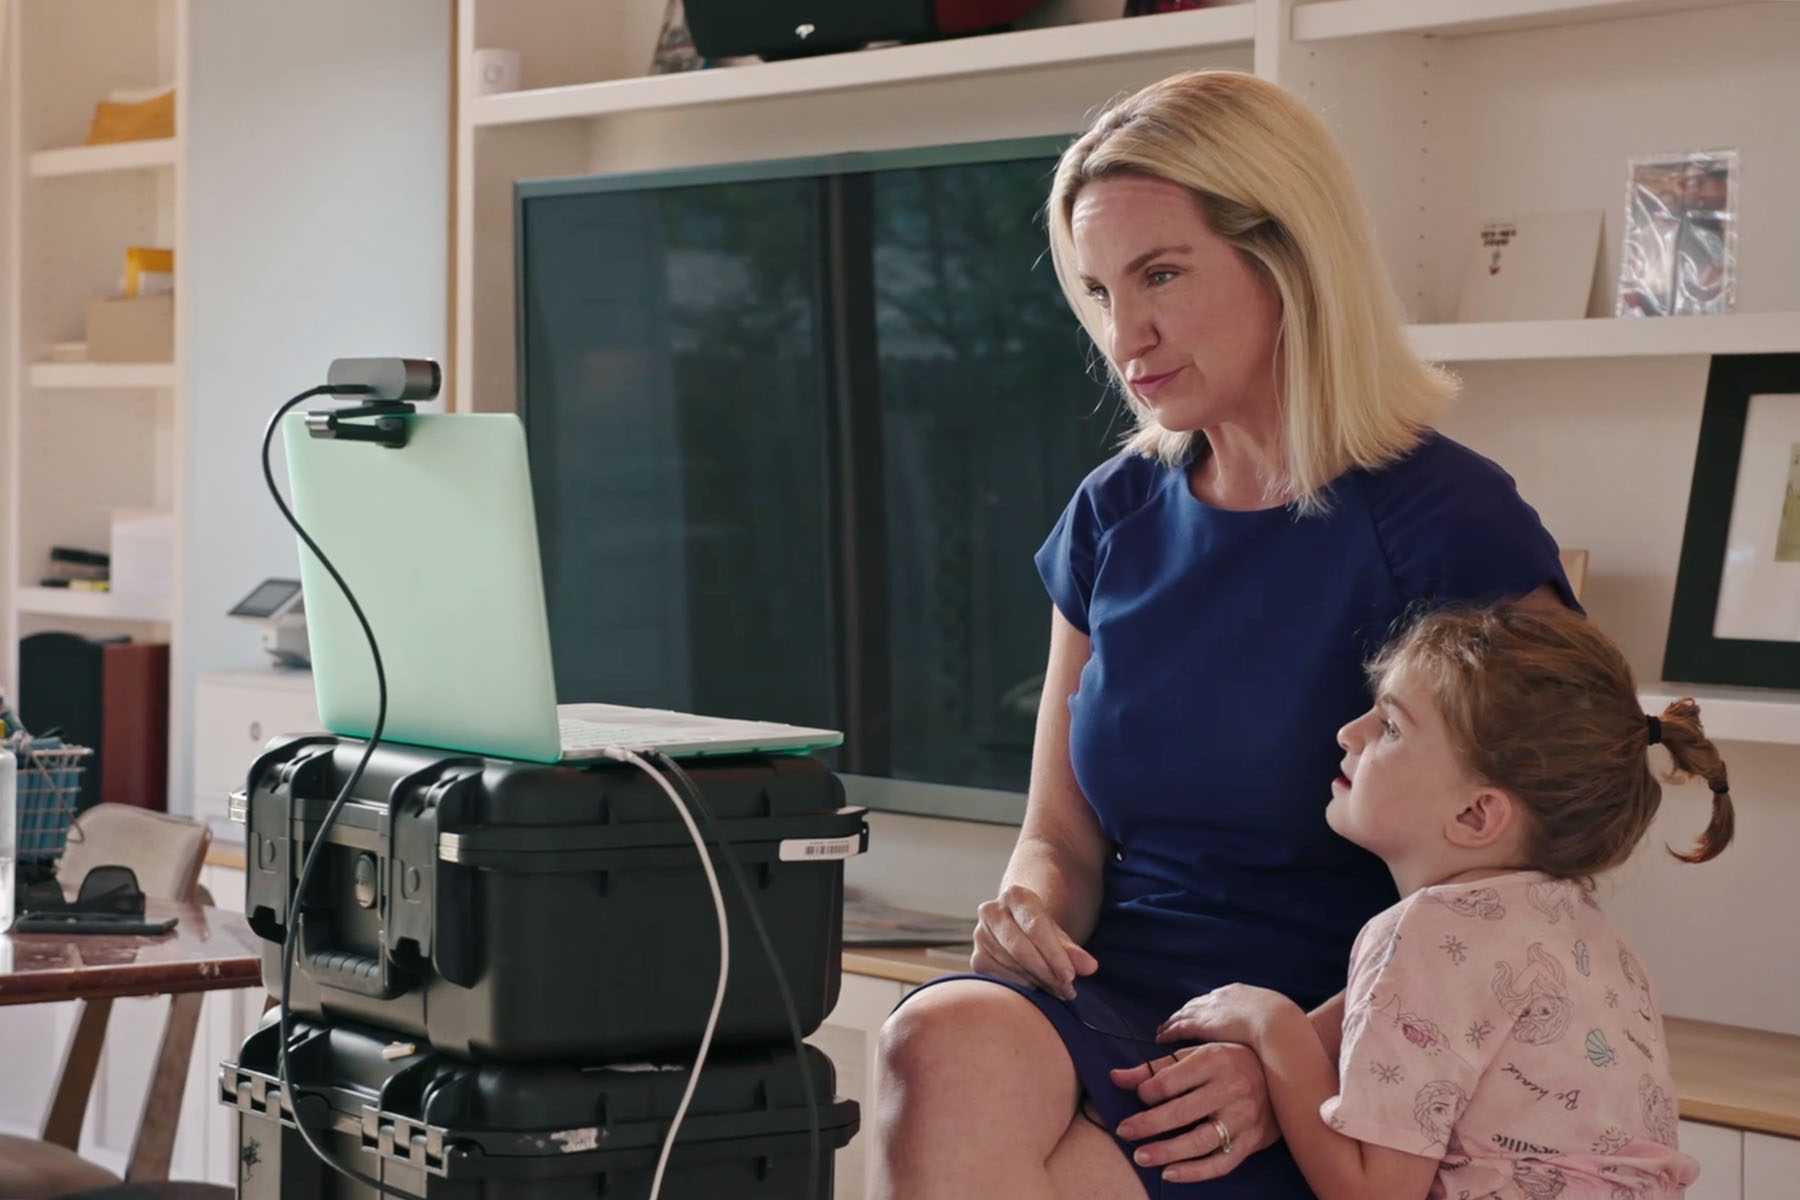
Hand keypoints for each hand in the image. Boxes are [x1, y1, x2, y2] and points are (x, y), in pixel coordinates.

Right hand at [970, 884, 1097, 1000]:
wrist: (1016, 926)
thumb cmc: (1041, 930)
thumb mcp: (1058, 934)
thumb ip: (1073, 950)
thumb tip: (1090, 967)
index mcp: (1015, 896)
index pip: (1035, 928)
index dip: (1054, 955)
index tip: (1070, 977)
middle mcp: (991, 911)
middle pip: (1021, 949)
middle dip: (1047, 973)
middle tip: (1067, 991)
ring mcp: (980, 935)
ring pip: (1011, 966)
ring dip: (1037, 983)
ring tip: (1058, 991)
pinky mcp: (977, 959)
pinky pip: (1000, 978)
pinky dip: (1021, 987)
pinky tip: (1037, 990)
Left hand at [1110, 1042, 1276, 1183]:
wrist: (1283, 1075)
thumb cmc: (1230, 1061)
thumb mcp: (1195, 1055)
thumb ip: (1155, 1067)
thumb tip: (1115, 1077)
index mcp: (1214, 1060)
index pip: (1169, 1081)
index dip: (1146, 1092)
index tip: (1138, 1096)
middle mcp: (1230, 1088)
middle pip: (1181, 1112)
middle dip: (1147, 1124)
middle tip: (1124, 1131)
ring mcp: (1243, 1117)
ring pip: (1199, 1141)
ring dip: (1167, 1152)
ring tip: (1141, 1156)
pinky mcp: (1252, 1141)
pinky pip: (1221, 1163)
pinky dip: (1195, 1172)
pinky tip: (1170, 1173)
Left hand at [1156, 983, 1301, 1049]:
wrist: (1278, 1024)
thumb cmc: (1285, 1026)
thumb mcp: (1279, 1018)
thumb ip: (1271, 1024)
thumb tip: (1278, 1035)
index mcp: (1241, 993)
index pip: (1218, 999)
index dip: (1207, 1007)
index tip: (1200, 1013)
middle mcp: (1222, 997)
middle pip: (1198, 1004)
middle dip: (1187, 1011)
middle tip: (1175, 1019)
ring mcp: (1210, 1009)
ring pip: (1185, 1014)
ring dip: (1174, 1021)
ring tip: (1163, 1029)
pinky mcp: (1202, 1023)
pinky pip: (1179, 1026)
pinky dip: (1169, 1031)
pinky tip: (1161, 1037)